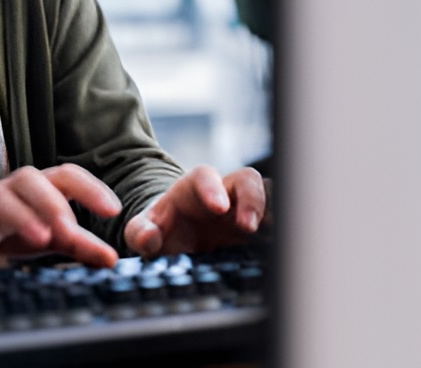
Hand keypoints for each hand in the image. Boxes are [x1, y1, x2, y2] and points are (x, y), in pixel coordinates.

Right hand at [0, 164, 121, 271]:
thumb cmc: (7, 226)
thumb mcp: (46, 234)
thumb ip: (79, 243)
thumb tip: (112, 258)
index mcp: (37, 189)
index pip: (65, 177)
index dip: (90, 188)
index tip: (113, 210)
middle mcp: (11, 191)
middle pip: (31, 180)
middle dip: (53, 203)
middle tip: (71, 231)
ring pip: (0, 200)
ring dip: (22, 216)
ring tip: (41, 239)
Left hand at [124, 165, 266, 257]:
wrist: (176, 241)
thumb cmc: (161, 230)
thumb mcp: (144, 231)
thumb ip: (140, 233)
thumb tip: (147, 239)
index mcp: (193, 188)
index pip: (205, 176)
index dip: (213, 188)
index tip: (218, 208)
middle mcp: (224, 193)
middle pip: (246, 179)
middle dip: (252, 199)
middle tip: (248, 227)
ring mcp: (243, 208)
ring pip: (268, 195)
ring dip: (272, 212)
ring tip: (270, 235)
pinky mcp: (257, 226)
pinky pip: (275, 220)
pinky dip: (278, 229)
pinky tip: (279, 245)